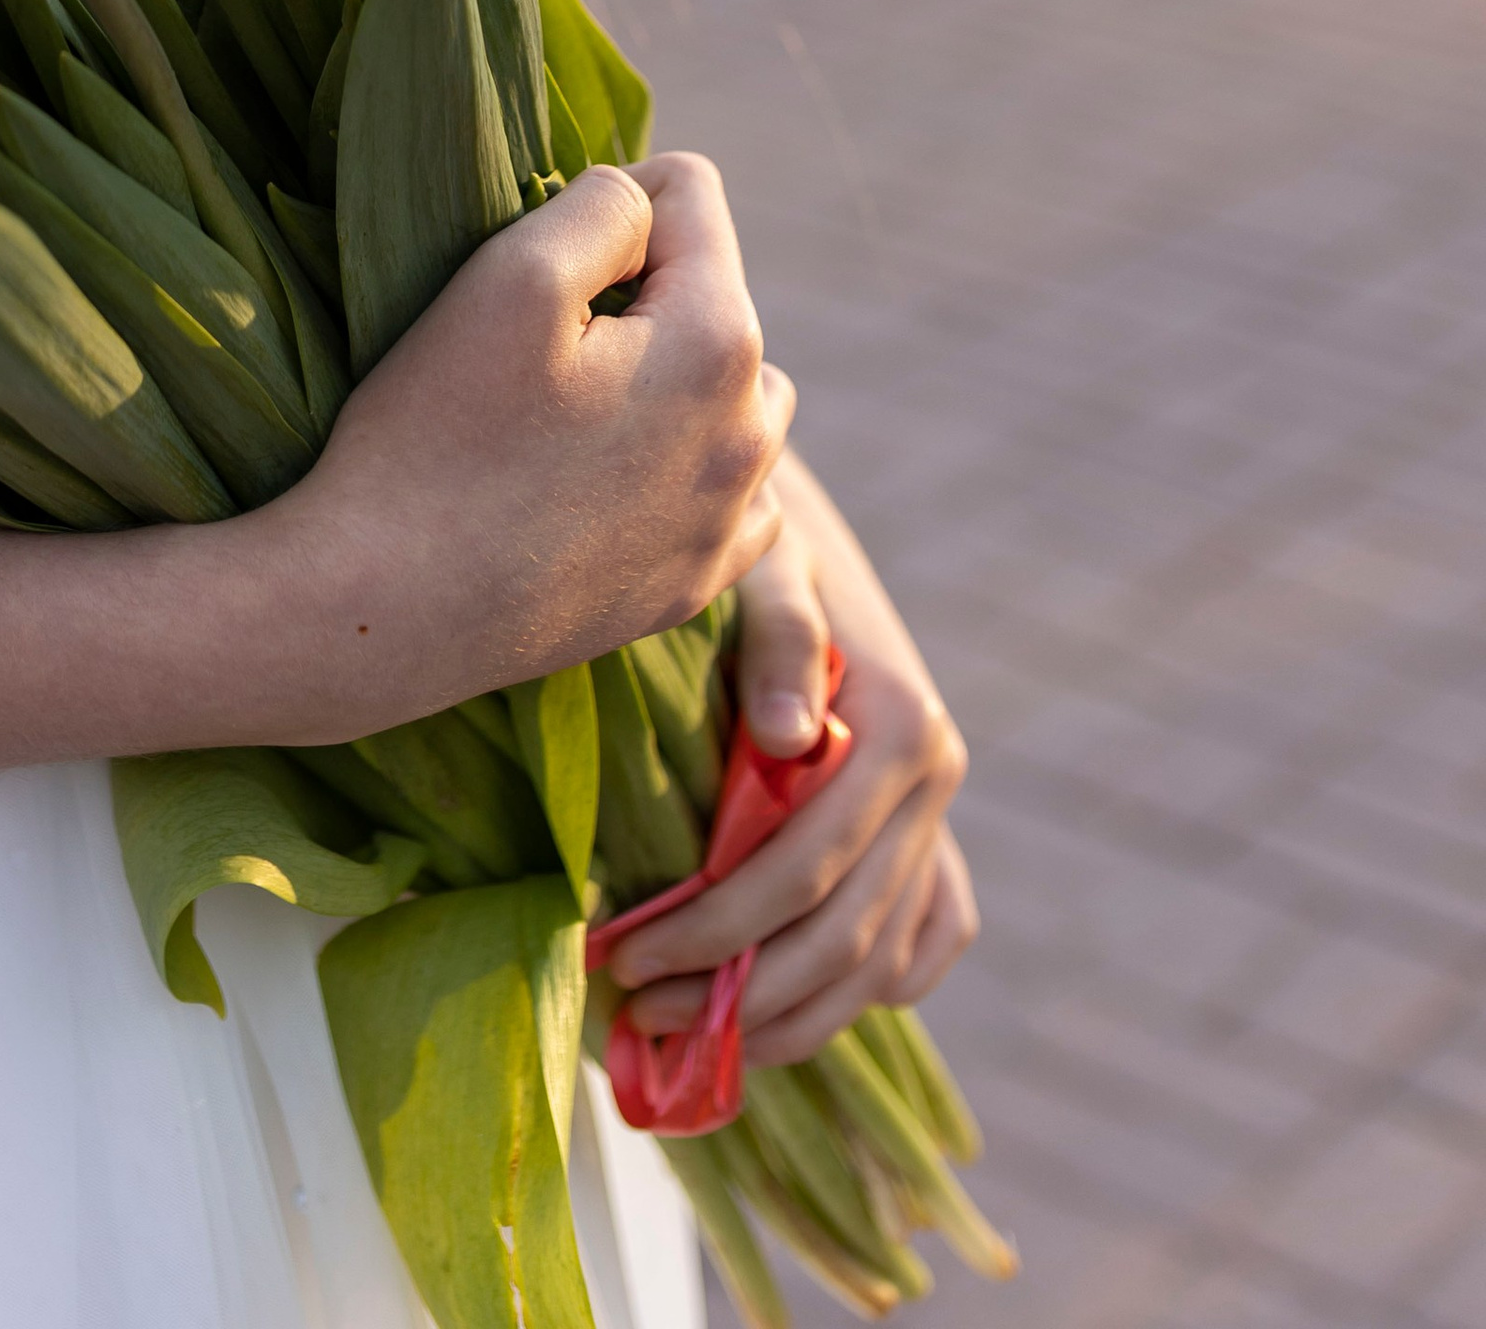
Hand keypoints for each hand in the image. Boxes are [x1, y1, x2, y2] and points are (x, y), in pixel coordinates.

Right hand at [277, 155, 789, 736]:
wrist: (384, 609)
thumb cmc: (438, 432)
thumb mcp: (514, 273)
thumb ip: (605, 204)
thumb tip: (650, 206)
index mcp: (720, 344)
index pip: (692, 192)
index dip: (607, 196)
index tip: (537, 251)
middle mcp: (752, 437)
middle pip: (715, 295)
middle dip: (643, 292)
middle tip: (541, 343)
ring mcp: (727, 525)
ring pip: (733, 394)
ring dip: (671, 377)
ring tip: (573, 409)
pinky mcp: (691, 586)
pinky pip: (726, 493)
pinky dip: (679, 466)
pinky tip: (605, 479)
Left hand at [603, 456, 976, 1064]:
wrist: (792, 532)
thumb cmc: (755, 547)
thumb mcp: (761, 562)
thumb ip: (778, 635)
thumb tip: (788, 736)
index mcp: (904, 727)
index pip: (806, 870)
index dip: (717, 931)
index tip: (627, 959)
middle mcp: (937, 782)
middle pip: (844, 937)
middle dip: (739, 994)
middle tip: (640, 1011)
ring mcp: (940, 818)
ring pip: (879, 966)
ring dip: (787, 1020)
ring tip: (688, 1035)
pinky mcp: (931, 840)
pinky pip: (920, 948)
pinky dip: (863, 997)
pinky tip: (781, 1015)